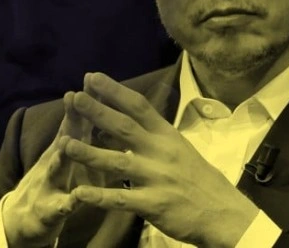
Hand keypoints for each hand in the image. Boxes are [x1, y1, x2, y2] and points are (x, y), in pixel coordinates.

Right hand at [1, 77, 102, 246]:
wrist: (23, 218)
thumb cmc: (54, 180)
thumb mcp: (68, 153)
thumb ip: (82, 131)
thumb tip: (101, 105)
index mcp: (68, 148)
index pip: (80, 120)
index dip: (87, 100)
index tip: (94, 77)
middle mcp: (57, 160)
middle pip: (66, 136)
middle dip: (71, 117)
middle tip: (75, 95)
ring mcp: (51, 184)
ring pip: (58, 169)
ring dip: (62, 155)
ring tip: (66, 142)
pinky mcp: (51, 211)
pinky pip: (61, 207)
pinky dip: (68, 202)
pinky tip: (76, 199)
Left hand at [64, 72, 259, 247]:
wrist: (224, 212)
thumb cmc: (198, 179)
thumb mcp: (179, 149)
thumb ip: (150, 136)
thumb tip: (117, 123)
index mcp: (167, 135)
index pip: (139, 106)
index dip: (114, 90)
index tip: (92, 77)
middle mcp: (161, 152)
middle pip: (125, 127)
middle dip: (97, 111)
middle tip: (75, 98)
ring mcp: (157, 178)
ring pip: (118, 162)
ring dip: (89, 153)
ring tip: (64, 144)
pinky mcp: (154, 204)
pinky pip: (121, 199)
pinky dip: (100, 196)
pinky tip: (79, 193)